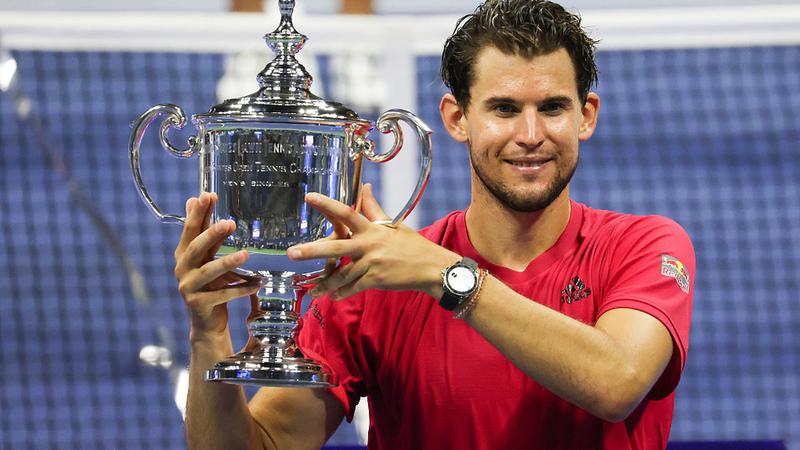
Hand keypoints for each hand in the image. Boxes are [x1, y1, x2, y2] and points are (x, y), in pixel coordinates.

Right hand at [173, 192, 260, 335]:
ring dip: (227, 263)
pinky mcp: (199, 305)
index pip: (189, 230)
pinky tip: (256, 284)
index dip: (197, 213)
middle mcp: (182, 270)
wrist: (207, 322)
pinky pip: (222, 295)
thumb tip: (194, 197)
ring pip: (208, 272)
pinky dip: (240, 289)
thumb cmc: (210, 284)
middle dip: (211, 234)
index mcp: (184, 255)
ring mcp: (188, 288)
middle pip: (195, 249)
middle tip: (230, 222)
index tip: (208, 195)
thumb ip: (202, 231)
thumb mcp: (206, 257)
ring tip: (246, 254)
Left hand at [287, 184, 459, 299]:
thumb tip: (365, 187)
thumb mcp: (393, 224)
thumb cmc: (411, 245)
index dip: (327, 204)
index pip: (346, 213)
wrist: (430, 267)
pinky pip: (353, 287)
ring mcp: (372, 263)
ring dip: (325, 284)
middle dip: (312, 251)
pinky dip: (342, 293)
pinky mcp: (376, 280)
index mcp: (372, 228)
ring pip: (341, 274)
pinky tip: (334, 296)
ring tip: (312, 289)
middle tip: (292, 253)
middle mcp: (369, 245)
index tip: (309, 197)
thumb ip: (374, 208)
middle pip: (336, 247)